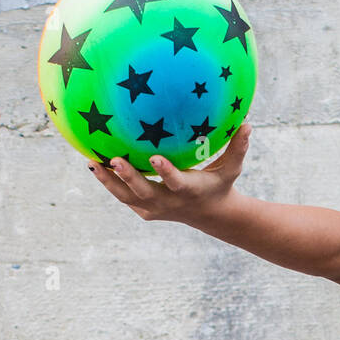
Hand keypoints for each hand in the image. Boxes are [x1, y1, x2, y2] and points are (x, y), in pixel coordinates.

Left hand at [88, 121, 251, 224]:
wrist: (210, 215)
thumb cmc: (219, 185)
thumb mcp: (231, 169)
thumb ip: (238, 148)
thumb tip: (248, 123)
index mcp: (188, 191)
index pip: (176, 183)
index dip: (165, 172)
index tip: (154, 157)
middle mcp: (168, 203)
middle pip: (144, 192)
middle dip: (128, 177)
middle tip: (114, 159)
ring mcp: (154, 208)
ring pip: (127, 196)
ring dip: (109, 181)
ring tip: (92, 161)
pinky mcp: (145, 210)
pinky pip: (123, 196)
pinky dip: (109, 182)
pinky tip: (94, 162)